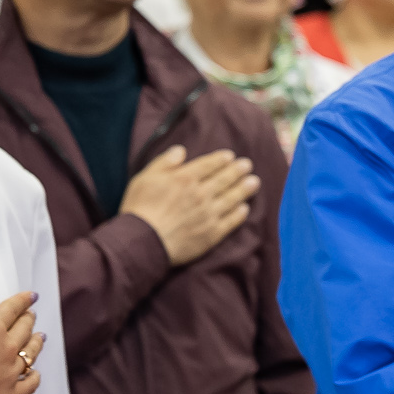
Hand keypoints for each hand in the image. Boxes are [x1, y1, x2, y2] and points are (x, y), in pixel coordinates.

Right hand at [0, 292, 41, 393]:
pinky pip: (30, 384)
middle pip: (24, 329)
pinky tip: (34, 373)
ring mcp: (10, 372)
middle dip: (29, 319)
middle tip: (31, 314)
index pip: (13, 309)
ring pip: (31, 354)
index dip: (23, 300)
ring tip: (40, 337)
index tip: (31, 297)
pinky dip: (34, 376)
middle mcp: (7, 348)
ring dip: (36, 343)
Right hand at [121, 146, 257, 265]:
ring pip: (232, 198)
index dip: (221, 159)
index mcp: (185, 178)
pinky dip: (239, 214)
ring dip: (244, 189)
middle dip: (238, 170)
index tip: (230, 156)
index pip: (209, 165)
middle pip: (225, 179)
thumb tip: (181, 151)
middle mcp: (201, 194)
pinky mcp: (212, 234)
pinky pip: (231, 221)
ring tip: (254, 182)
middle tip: (248, 165)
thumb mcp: (145, 178)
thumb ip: (164, 162)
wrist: (143, 242)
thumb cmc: (139, 208)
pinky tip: (244, 208)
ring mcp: (209, 214)